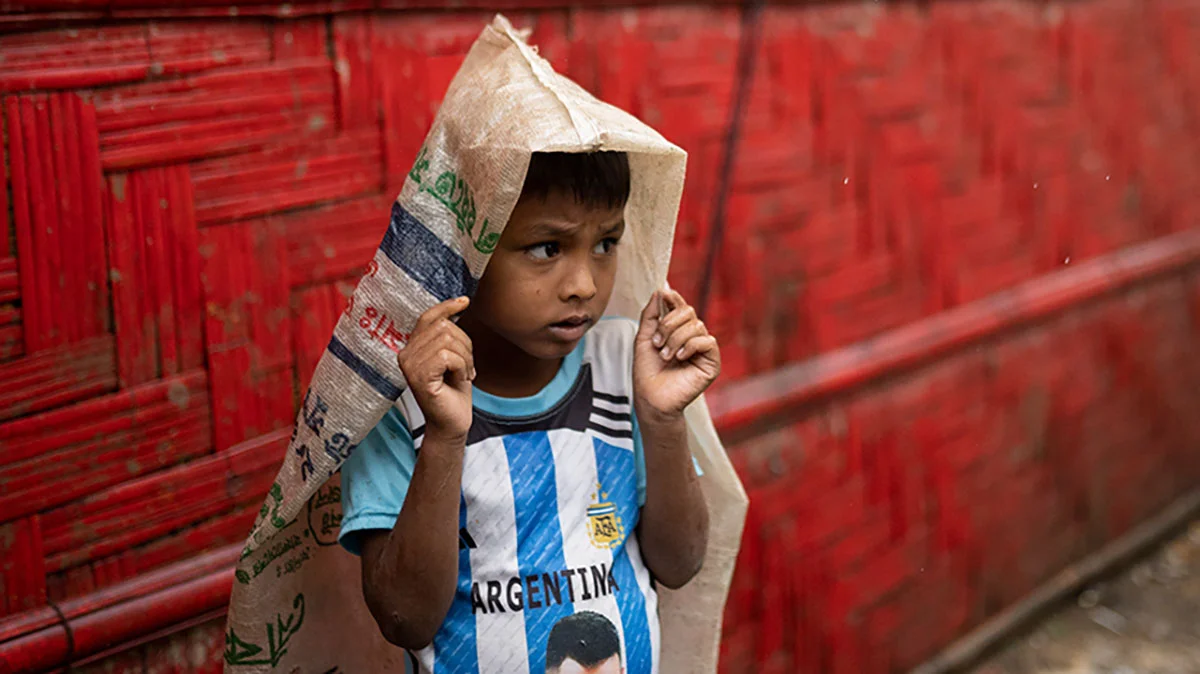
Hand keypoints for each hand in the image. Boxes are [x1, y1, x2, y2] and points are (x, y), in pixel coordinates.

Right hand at [397, 296, 474, 441]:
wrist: (452, 423)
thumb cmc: (453, 393)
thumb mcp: (453, 358)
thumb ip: (448, 335)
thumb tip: (459, 304)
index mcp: (412, 348)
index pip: (427, 318)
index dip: (446, 307)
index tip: (464, 302)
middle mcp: (405, 354)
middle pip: (443, 326)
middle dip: (465, 344)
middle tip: (467, 367)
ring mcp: (410, 365)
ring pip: (447, 339)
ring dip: (465, 357)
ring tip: (464, 374)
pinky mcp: (418, 376)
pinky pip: (447, 355)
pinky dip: (462, 366)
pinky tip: (460, 379)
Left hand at [633, 289, 720, 421]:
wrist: (651, 398)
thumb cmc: (647, 372)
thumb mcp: (644, 338)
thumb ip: (651, 314)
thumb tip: (661, 290)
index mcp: (678, 330)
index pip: (681, 306)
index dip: (674, 298)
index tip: (664, 294)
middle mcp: (692, 337)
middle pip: (689, 312)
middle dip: (669, 324)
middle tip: (657, 342)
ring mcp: (703, 350)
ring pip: (697, 326)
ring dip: (676, 338)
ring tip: (666, 355)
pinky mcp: (712, 362)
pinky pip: (707, 341)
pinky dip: (690, 346)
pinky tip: (680, 357)